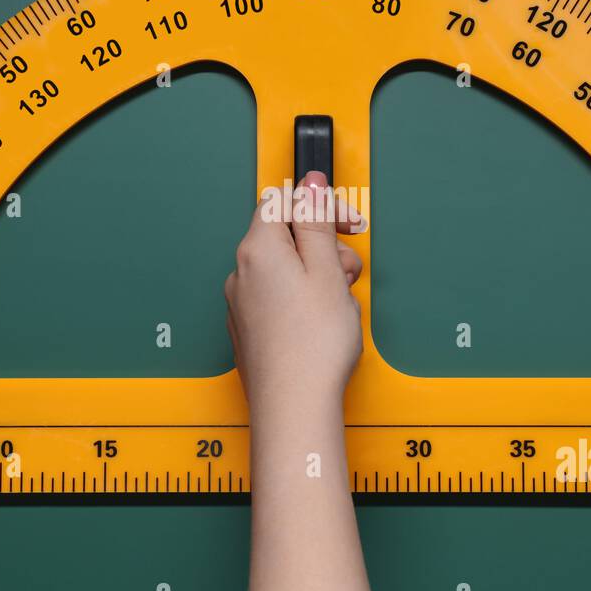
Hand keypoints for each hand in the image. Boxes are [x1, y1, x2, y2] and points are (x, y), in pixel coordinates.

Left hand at [224, 171, 365, 420]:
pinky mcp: (248, 329)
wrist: (294, 406)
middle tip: (348, 276)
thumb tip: (310, 184)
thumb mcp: (328, 269)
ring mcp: (241, 303)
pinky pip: (279, 299)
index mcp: (258, 249)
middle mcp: (241, 273)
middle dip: (325, 249)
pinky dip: (304, 303)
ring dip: (319, 279)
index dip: (321, 206)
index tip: (348, 223)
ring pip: (287, 271)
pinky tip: (322, 326)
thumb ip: (317, 220)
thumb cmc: (313, 345)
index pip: (284, 201)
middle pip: (287, 238)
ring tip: (338, 307)